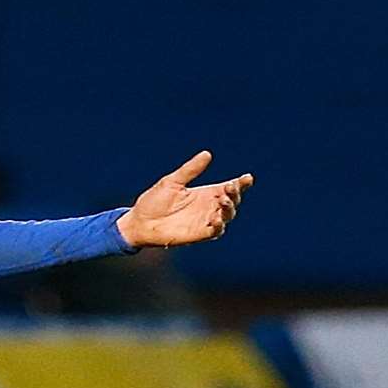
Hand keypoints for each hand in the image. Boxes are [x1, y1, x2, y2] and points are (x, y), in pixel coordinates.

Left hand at [116, 151, 253, 248]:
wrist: (139, 221)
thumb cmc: (153, 201)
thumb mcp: (172, 182)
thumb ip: (190, 170)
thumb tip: (207, 154)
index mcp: (205, 193)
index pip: (229, 188)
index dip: (241, 183)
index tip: (248, 177)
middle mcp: (208, 207)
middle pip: (232, 201)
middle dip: (235, 194)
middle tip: (230, 187)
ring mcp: (205, 221)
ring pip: (227, 216)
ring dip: (229, 208)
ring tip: (223, 200)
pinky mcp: (198, 234)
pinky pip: (215, 231)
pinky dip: (219, 225)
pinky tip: (216, 218)